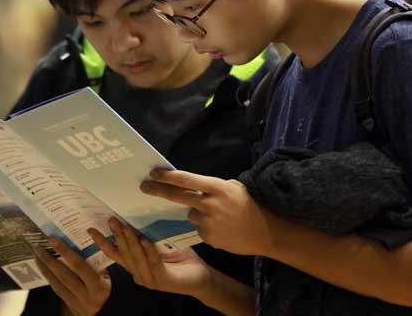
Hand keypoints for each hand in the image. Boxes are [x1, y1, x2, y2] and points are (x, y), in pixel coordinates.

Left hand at [33, 238, 110, 315]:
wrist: (106, 312)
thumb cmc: (106, 287)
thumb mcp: (106, 275)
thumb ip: (94, 262)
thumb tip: (78, 243)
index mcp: (98, 285)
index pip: (78, 265)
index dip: (65, 252)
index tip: (53, 240)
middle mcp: (87, 296)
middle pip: (64, 275)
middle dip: (49, 260)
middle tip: (38, 247)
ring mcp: (77, 303)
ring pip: (57, 284)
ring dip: (45, 268)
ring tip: (37, 255)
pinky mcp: (70, 307)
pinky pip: (57, 290)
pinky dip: (49, 278)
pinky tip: (44, 268)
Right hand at [88, 218, 212, 297]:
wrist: (201, 277)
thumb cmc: (180, 258)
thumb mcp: (159, 243)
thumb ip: (146, 234)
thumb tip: (135, 211)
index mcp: (135, 265)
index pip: (115, 253)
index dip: (102, 242)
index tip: (91, 229)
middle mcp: (138, 273)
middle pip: (123, 253)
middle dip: (116, 236)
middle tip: (111, 220)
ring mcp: (149, 279)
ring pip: (136, 258)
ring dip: (130, 242)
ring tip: (125, 226)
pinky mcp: (163, 280)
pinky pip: (154, 263)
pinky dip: (148, 252)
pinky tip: (145, 240)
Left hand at [140, 169, 272, 254]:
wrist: (267, 231)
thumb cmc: (250, 204)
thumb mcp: (233, 187)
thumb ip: (211, 187)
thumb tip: (190, 185)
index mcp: (216, 187)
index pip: (185, 179)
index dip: (167, 176)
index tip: (153, 173)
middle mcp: (209, 204)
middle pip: (177, 196)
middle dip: (158, 191)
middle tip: (144, 187)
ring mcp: (208, 222)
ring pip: (190, 214)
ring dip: (196, 214)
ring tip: (217, 216)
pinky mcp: (209, 237)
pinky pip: (199, 229)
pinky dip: (206, 227)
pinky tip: (221, 228)